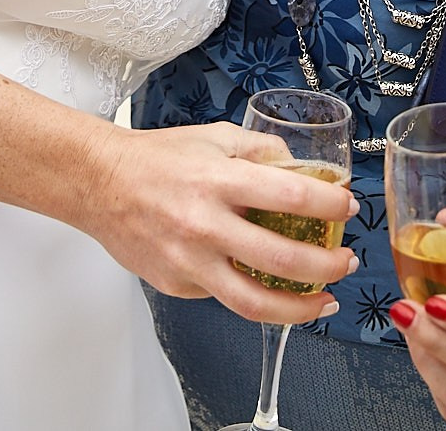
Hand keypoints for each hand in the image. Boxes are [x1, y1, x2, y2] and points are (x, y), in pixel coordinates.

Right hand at [76, 121, 358, 326]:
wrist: (98, 183)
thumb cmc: (155, 158)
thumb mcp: (214, 137)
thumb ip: (260, 150)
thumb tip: (300, 167)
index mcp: (218, 180)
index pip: (291, 195)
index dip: (329, 204)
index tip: (348, 207)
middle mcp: (204, 224)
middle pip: (283, 260)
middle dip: (328, 266)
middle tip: (346, 261)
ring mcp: (189, 261)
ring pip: (256, 303)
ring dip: (301, 307)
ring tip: (324, 300)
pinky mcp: (177, 284)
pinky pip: (224, 296)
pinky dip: (253, 294)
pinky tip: (267, 287)